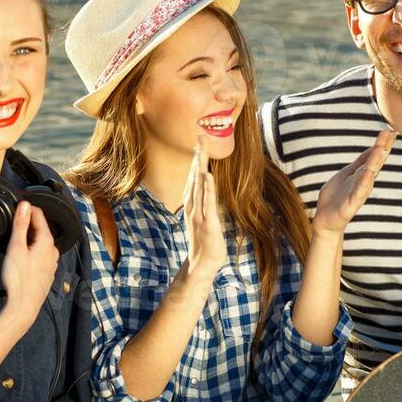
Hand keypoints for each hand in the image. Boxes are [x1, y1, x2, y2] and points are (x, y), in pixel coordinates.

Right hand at [0, 201, 59, 329]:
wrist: (24, 306)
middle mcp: (53, 250)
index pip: (39, 216)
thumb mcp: (16, 247)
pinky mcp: (47, 272)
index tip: (15, 207)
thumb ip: (20, 225)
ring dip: (30, 237)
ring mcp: (51, 262)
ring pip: (41, 242)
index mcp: (47, 242)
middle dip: (28, 223)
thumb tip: (24, 204)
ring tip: (15, 239)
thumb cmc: (19, 278)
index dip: (26, 209)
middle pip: (41, 229)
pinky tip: (22, 256)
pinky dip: (32, 250)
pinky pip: (41, 254)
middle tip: (12, 222)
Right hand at [183, 135, 227, 281]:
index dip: (197, 158)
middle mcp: (193, 206)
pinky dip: (207, 189)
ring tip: (202, 150)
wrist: (202, 264)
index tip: (200, 140)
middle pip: (195, 176)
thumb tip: (206, 187)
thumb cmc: (205, 241)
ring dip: (200, 167)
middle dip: (198, 156)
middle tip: (200, 136)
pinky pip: (208, 204)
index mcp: (193, 203)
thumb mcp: (205, 217)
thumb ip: (204, 201)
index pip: (195, 176)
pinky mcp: (208, 224)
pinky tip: (207, 176)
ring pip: (199, 186)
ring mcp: (199, 214)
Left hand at [312, 129, 393, 234]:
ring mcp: (358, 193)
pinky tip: (370, 173)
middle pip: (375, 163)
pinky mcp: (351, 204)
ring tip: (382, 148)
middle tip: (390, 133)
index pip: (375, 157)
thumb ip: (361, 162)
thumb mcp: (348, 173)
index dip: (382, 144)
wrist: (325, 219)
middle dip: (382, 148)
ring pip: (369, 174)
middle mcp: (364, 182)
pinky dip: (365, 181)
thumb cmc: (336, 197)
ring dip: (376, 162)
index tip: (391, 130)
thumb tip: (374, 147)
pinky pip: (359, 191)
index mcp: (362, 175)